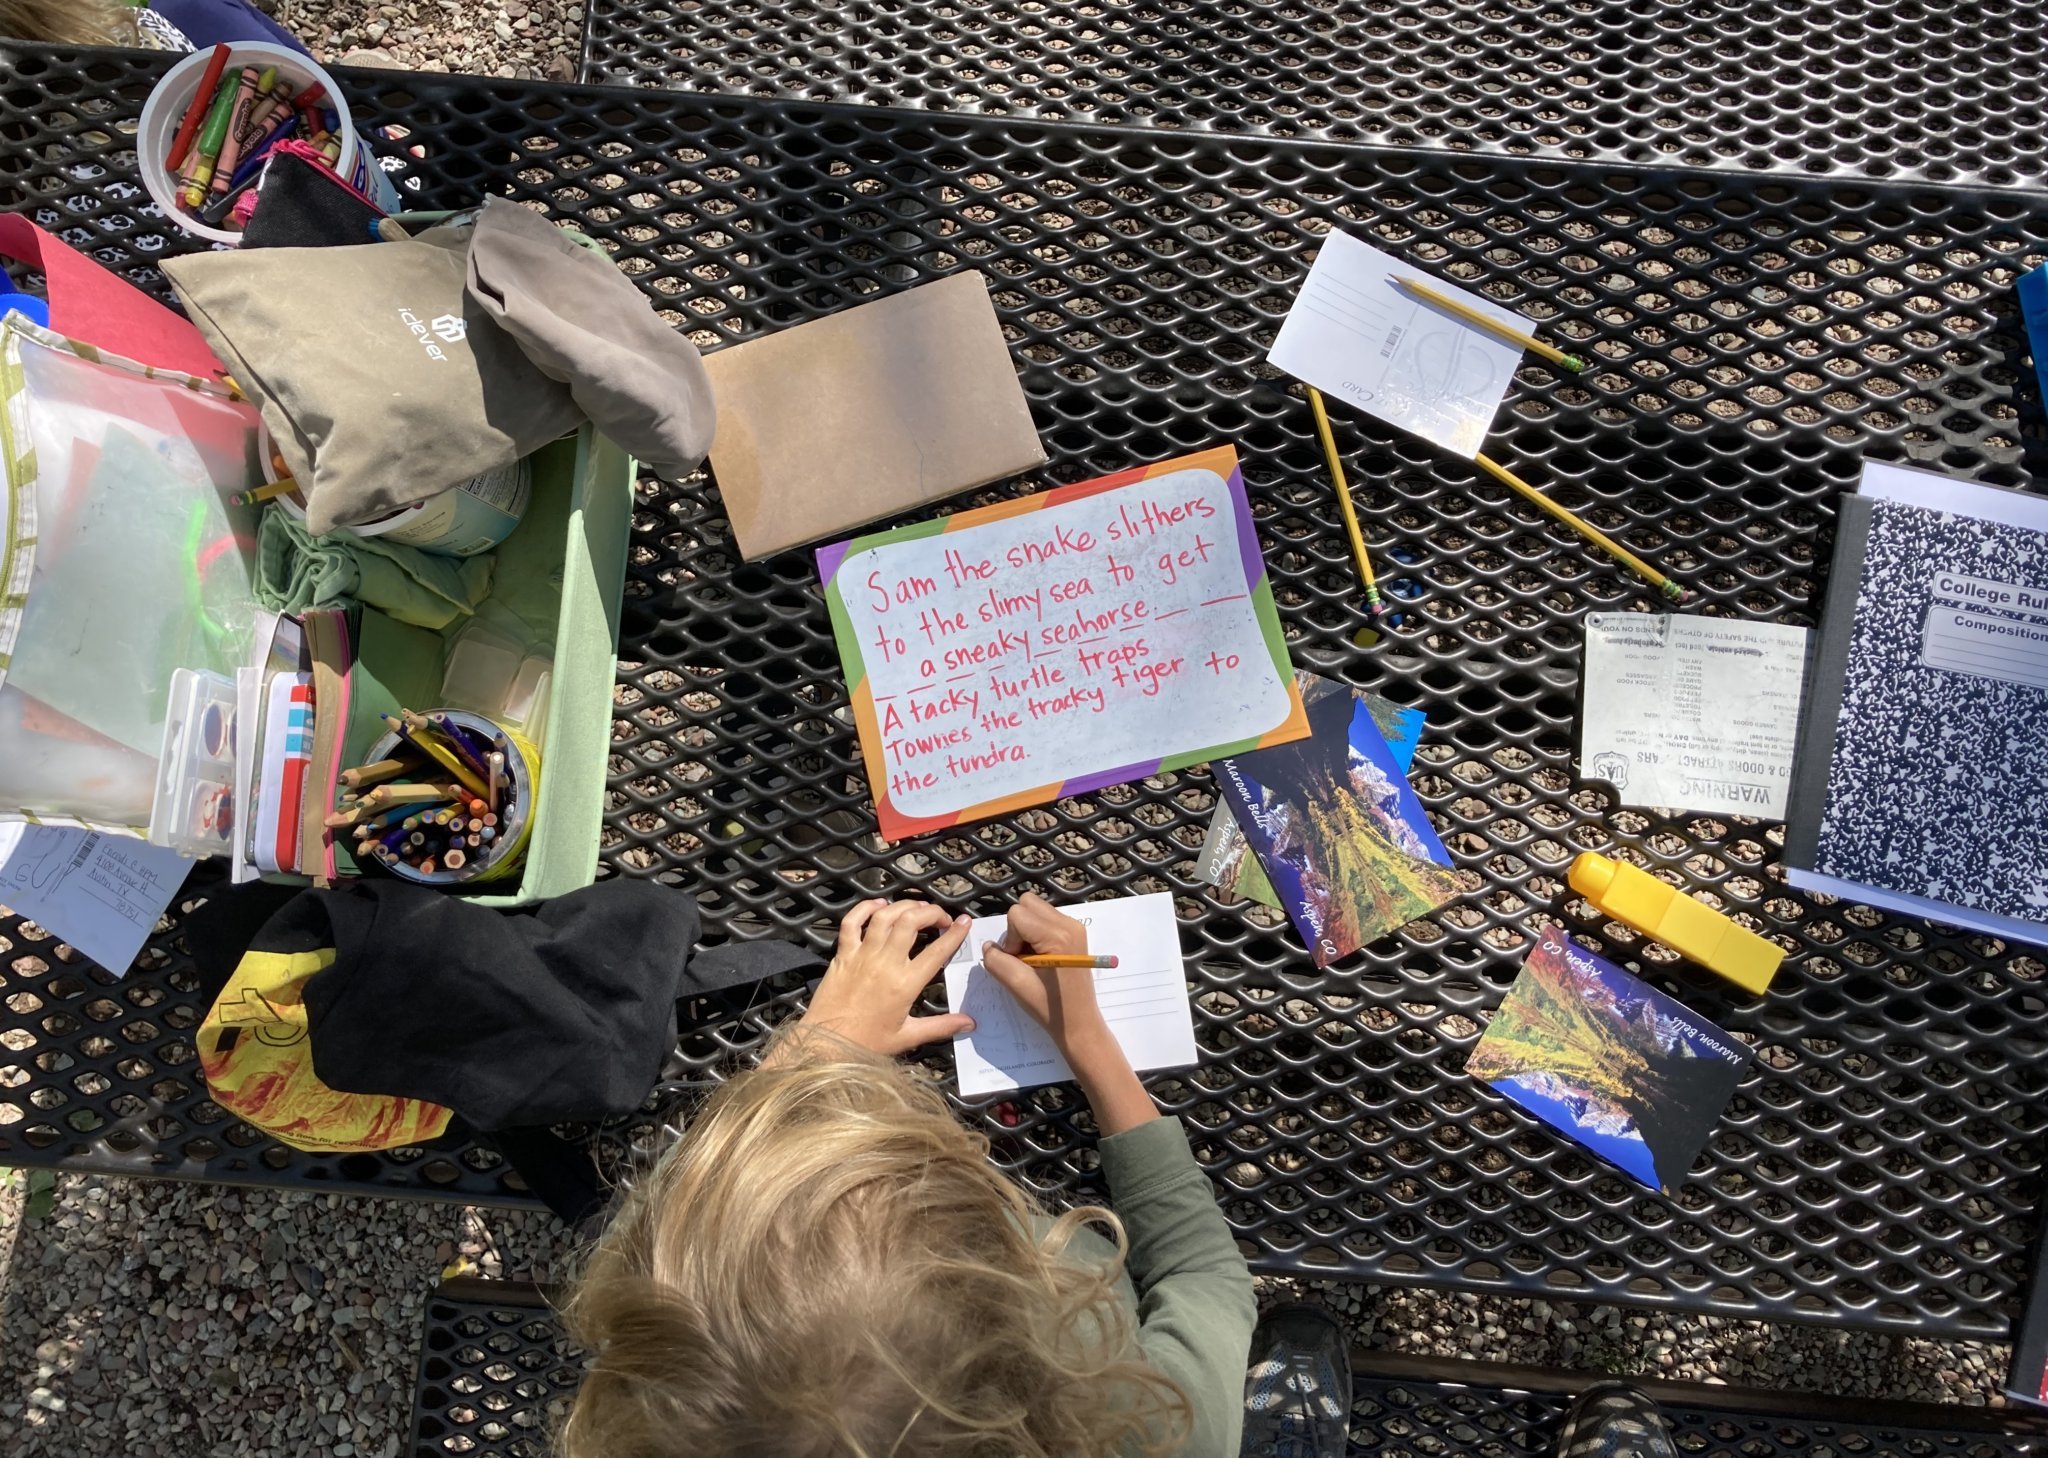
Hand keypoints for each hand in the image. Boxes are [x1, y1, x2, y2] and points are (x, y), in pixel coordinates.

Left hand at [794, 899, 974, 1056]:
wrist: (825, 1045)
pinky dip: (865, 908)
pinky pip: (852, 922)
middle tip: (941, 917)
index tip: (964, 923)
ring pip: (885, 916)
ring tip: (917, 907)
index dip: (955, 933)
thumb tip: (970, 1023)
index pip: (937, 951)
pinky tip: (878, 904)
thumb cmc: (866, 1044)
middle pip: (911, 922)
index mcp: (905, 984)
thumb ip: (941, 1026)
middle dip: (931, 912)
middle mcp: (885, 963)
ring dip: (904, 906)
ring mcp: (862, 955)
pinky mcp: (843, 954)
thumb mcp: (907, 1036)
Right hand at [980, 892, 1104, 1055]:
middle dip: (1018, 928)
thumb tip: (989, 946)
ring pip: (1036, 910)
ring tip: (1033, 960)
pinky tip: (1042, 959)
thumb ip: (996, 961)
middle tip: (1023, 958)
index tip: (1018, 963)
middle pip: (1027, 903)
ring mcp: (1075, 927)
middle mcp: (1070, 924)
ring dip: (1027, 931)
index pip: (1017, 914)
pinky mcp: (1075, 934)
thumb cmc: (1050, 1008)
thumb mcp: (1016, 985)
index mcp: (1058, 935)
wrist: (1079, 1023)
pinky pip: (1046, 919)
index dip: (1010, 938)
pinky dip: (1037, 934)